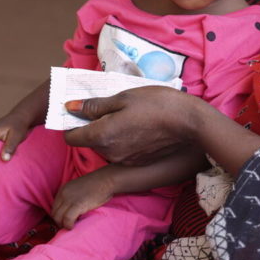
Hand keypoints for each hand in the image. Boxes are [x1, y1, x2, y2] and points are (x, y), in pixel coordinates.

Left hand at [51, 171, 115, 228]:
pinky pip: (67, 219)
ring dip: (63, 225)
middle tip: (68, 226)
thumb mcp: (78, 189)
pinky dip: (69, 225)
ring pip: (58, 218)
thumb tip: (68, 211)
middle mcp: (63, 194)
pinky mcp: (77, 205)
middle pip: (54, 213)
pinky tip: (73, 227)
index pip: (54, 207)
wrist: (106, 180)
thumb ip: (71, 198)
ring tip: (71, 227)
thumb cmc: (96, 185)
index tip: (64, 221)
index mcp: (63, 189)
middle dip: (59, 222)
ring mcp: (69, 199)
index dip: (58, 216)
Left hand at [63, 86, 201, 165]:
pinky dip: (122, 139)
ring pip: (105, 146)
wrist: (189, 123)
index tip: (81, 109)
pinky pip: (120, 151)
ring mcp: (123, 159)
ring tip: (128, 114)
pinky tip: (138, 125)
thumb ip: (94, 105)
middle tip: (110, 106)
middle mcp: (109, 152)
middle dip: (93, 126)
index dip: (72, 123)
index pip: (71, 137)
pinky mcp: (136, 161)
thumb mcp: (123, 97)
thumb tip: (70, 107)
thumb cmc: (155, 104)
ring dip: (108, 132)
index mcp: (102, 135)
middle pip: (88, 141)